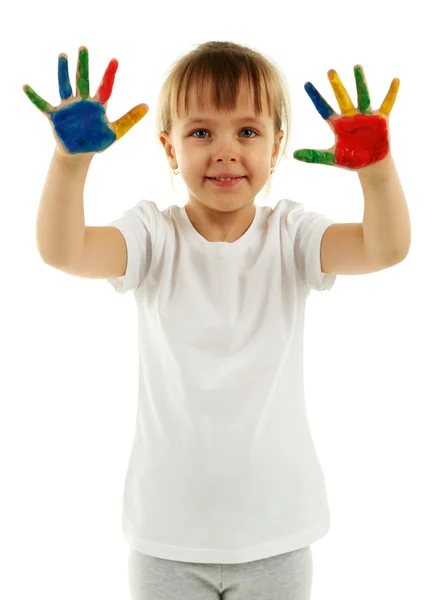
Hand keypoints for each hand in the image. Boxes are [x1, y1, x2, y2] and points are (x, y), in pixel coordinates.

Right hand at [23, 46, 148, 156]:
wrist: (79, 153)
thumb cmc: (97, 141)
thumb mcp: (116, 132)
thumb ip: (130, 119)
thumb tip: (147, 106)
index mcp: (98, 105)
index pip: (105, 87)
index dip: (110, 74)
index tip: (115, 60)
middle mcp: (82, 101)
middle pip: (83, 79)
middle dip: (83, 64)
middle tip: (84, 48)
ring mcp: (68, 106)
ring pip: (65, 85)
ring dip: (63, 71)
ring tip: (63, 54)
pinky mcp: (55, 115)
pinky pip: (43, 104)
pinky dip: (34, 96)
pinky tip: (26, 86)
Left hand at [293, 65, 399, 170]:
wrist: (371, 165)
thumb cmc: (351, 159)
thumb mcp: (331, 158)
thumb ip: (314, 156)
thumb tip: (293, 155)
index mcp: (337, 124)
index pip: (323, 108)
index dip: (315, 97)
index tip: (306, 84)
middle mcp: (350, 116)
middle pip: (342, 98)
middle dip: (336, 85)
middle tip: (330, 71)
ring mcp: (366, 116)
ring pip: (362, 96)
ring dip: (360, 82)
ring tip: (356, 67)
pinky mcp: (380, 119)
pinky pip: (387, 104)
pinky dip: (391, 93)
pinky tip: (395, 80)